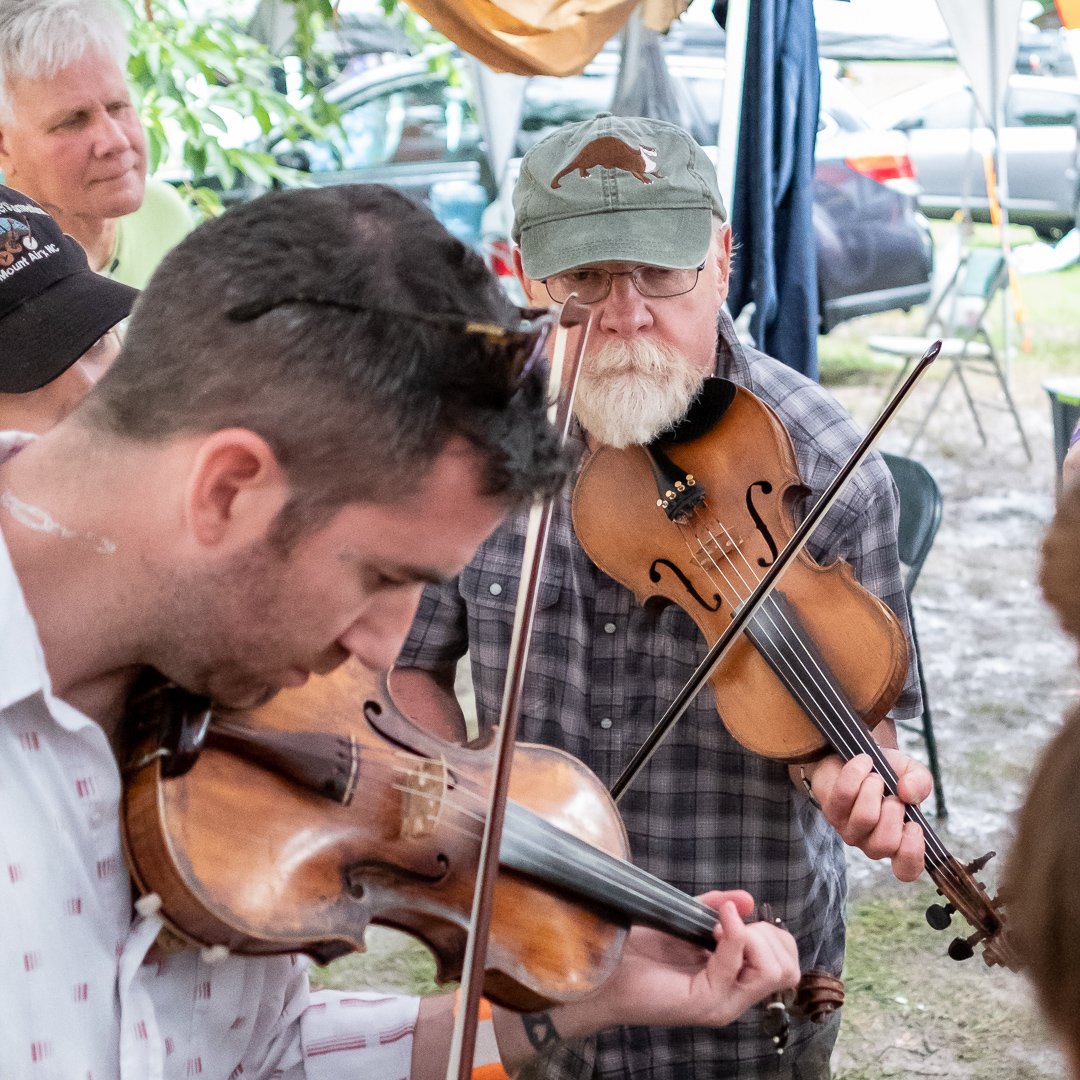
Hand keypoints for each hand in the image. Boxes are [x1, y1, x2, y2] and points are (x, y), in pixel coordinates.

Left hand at [578, 890, 799, 1031]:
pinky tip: (714, 925)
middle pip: (788, 970)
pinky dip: (734, 936)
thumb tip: (748, 899)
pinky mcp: (703, 1001)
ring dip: (753, 937)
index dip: (770, 934)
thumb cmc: (639, 949)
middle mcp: (733, 996)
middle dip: (767, 935)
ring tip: (721, 928)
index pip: (786, 963)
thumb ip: (715, 909)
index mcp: (734, 979)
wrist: (605, 969)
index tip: (735, 918)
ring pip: (773, 972)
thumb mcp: (685, 920)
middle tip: (730, 925)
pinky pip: (735, 966)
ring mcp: (721, 1002)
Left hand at [805, 750, 930, 880]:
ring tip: (875, 777)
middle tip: (892, 794)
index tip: (914, 825)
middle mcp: (872, 843)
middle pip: (885, 843)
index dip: (912, 853)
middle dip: (894, 810)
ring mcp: (849, 831)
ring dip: (874, 788)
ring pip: (865, 817)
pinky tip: (863, 762)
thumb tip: (908, 794)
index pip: (906, 870)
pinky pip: (845, 794)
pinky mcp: (830, 812)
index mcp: (899, 842)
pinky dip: (857, 772)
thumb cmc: (886, 773)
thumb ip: (921, 783)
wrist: (853, 758)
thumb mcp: (911, 773)